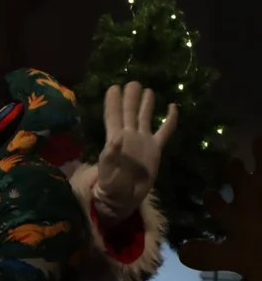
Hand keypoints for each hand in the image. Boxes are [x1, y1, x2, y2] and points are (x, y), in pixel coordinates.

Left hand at [94, 82, 177, 224]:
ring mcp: (143, 141)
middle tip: (132, 82)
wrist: (124, 198)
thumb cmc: (112, 186)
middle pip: (129, 112)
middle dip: (130, 97)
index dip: (112, 102)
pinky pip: (164, 131)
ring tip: (146, 89)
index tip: (113, 87)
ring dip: (145, 104)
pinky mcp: (155, 149)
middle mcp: (129, 136)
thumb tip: (114, 139)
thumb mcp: (107, 172)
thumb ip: (110, 155)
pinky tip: (172, 107)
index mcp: (115, 139)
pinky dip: (169, 119)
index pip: (113, 116)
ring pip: (145, 117)